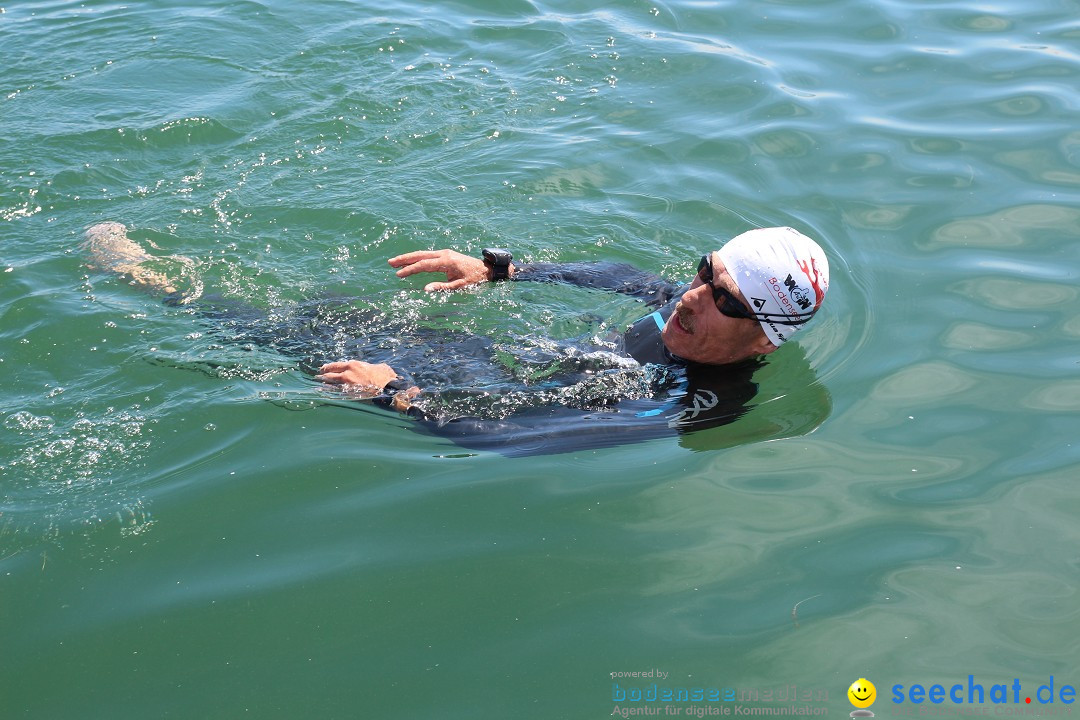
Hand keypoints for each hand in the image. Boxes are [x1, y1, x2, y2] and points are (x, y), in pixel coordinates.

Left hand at [316, 361, 399, 393]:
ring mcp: (347, 385)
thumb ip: (369, 366)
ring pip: (330, 384)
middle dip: (322, 376)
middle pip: (328, 374)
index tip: (323, 369)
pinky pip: (336, 393)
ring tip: (319, 386)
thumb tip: (370, 368)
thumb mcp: (377, 366)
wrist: (387, 388)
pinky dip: (330, 393)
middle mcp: (347, 373)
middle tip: (319, 377)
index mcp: (353, 365)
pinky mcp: (349, 395)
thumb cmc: (384, 377)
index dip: (327, 368)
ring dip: (324, 385)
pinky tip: (326, 394)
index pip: (334, 366)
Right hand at [388, 249, 502, 291]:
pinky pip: (427, 255)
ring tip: (395, 262)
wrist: (485, 269)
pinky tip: (410, 262)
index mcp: (446, 261)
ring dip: (408, 258)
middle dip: (404, 259)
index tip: (399, 274)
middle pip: (420, 255)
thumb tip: (426, 289)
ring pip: (422, 254)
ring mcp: (444, 253)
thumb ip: (442, 287)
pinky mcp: (445, 255)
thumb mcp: (460, 286)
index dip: (410, 270)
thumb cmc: (474, 279)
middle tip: (390, 263)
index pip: (424, 265)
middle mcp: (443, 254)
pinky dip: (417, 258)